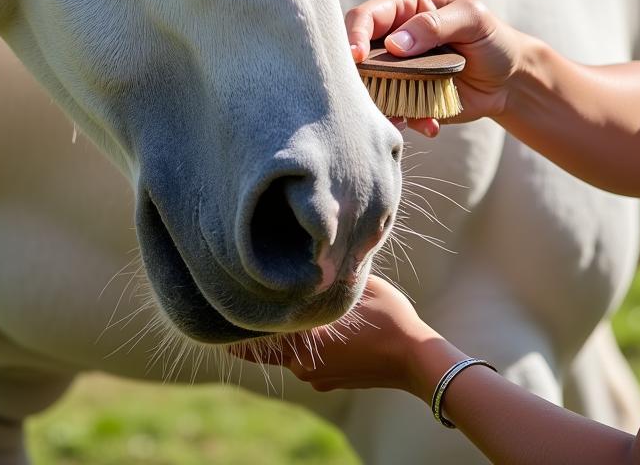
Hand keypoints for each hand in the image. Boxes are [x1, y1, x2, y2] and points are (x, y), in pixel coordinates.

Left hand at [230, 276, 452, 399]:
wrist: (416, 359)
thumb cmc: (388, 318)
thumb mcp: (357, 288)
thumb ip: (329, 278)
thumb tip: (313, 257)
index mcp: (305, 344)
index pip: (260, 337)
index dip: (242, 325)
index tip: (223, 315)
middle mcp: (305, 367)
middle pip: (273, 346)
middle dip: (263, 330)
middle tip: (243, 312)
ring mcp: (319, 378)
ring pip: (293, 354)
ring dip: (291, 337)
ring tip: (288, 313)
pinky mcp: (333, 382)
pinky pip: (312, 362)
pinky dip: (310, 347)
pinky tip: (321, 330)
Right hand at [345, 0, 527, 134]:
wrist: (509, 80)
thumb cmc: (491, 38)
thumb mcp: (472, 19)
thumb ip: (435, 24)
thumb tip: (394, 45)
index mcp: (402, 8)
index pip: (364, 17)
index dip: (354, 35)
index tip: (357, 57)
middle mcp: (390, 38)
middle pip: (355, 55)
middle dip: (360, 76)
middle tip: (373, 93)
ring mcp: (395, 71)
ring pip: (368, 87)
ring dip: (381, 105)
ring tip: (404, 117)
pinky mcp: (404, 98)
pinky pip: (391, 112)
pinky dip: (405, 122)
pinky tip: (431, 124)